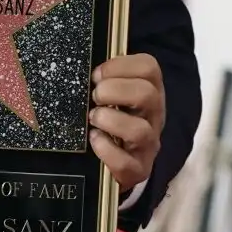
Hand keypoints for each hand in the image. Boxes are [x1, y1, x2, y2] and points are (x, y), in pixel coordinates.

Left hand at [88, 53, 164, 192]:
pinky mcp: (138, 170)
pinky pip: (127, 163)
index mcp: (149, 91)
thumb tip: (78, 62)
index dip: (120, 65)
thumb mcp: (112, 94)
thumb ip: (104, 78)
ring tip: (93, 118)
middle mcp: (153, 116)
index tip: (96, 74)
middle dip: (114, 90)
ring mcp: (148, 144)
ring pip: (140, 130)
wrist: (118, 161)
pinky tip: (94, 140)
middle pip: (148, 93)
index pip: (149, 67)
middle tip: (95, 96)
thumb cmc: (111, 118)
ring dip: (110, 120)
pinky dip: (106, 149)